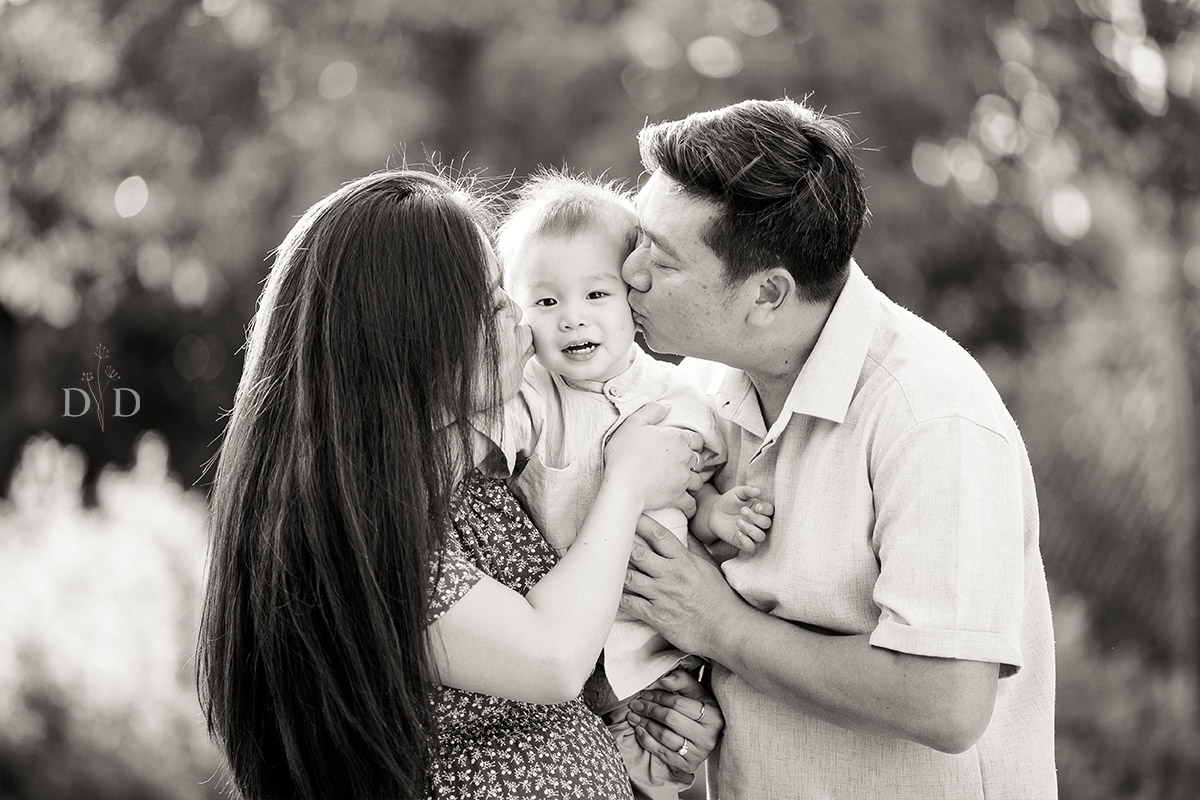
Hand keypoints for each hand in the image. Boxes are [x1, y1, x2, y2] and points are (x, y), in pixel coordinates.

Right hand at [604, 403, 703, 512]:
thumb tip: (668, 404)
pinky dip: (690, 505)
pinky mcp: (678, 497)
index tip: (684, 446)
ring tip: (685, 483)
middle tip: (684, 464)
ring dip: (693, 481)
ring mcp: (683, 479)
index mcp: (677, 438)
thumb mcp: (634, 423)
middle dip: (694, 461)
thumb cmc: (625, 453)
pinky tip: (686, 505)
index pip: (696, 438)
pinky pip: (691, 503)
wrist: (623, 485)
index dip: (691, 442)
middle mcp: (685, 458)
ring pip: (698, 481)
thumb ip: (652, 410)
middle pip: (699, 459)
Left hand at [621, 515, 746, 656]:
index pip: (659, 535)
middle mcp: (670, 575)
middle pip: (638, 553)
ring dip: (615, 571)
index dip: (641, 522)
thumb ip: (693, 548)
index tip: (628, 514)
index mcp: (683, 560)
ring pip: (629, 577)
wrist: (726, 628)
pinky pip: (629, 604)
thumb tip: (685, 531)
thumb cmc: (718, 597)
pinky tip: (608, 592)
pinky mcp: (655, 615)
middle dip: (621, 545)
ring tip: (603, 564)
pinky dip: (617, 597)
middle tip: (608, 538)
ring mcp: (661, 595)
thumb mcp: (708, 567)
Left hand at [626, 669, 723, 777]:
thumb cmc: (699, 709)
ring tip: (633, 716)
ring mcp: (698, 753)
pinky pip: (661, 753)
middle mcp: (708, 737)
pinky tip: (639, 730)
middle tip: (636, 704)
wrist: (706, 735)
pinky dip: (647, 740)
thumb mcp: (696, 691)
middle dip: (649, 710)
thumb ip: (681, 680)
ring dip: (645, 724)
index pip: (678, 703)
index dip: (658, 697)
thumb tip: (663, 680)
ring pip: (664, 736)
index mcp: (713, 716)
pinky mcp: (687, 765)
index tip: (645, 693)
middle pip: (670, 719)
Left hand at [706, 485, 772, 553]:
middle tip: (742, 511)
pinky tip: (737, 532)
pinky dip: (746, 540)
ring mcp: (752, 534)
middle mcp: (759, 523)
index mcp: (761, 509)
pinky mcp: (744, 543)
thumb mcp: (737, 493)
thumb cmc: (729, 501)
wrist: (715, 513)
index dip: (765, 510)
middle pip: (767, 524)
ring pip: (761, 536)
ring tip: (738, 521)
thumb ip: (747, 490)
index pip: (771, 511)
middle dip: (755, 518)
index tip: (756, 507)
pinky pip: (751, 547)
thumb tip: (758, 490)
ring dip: (750, 529)